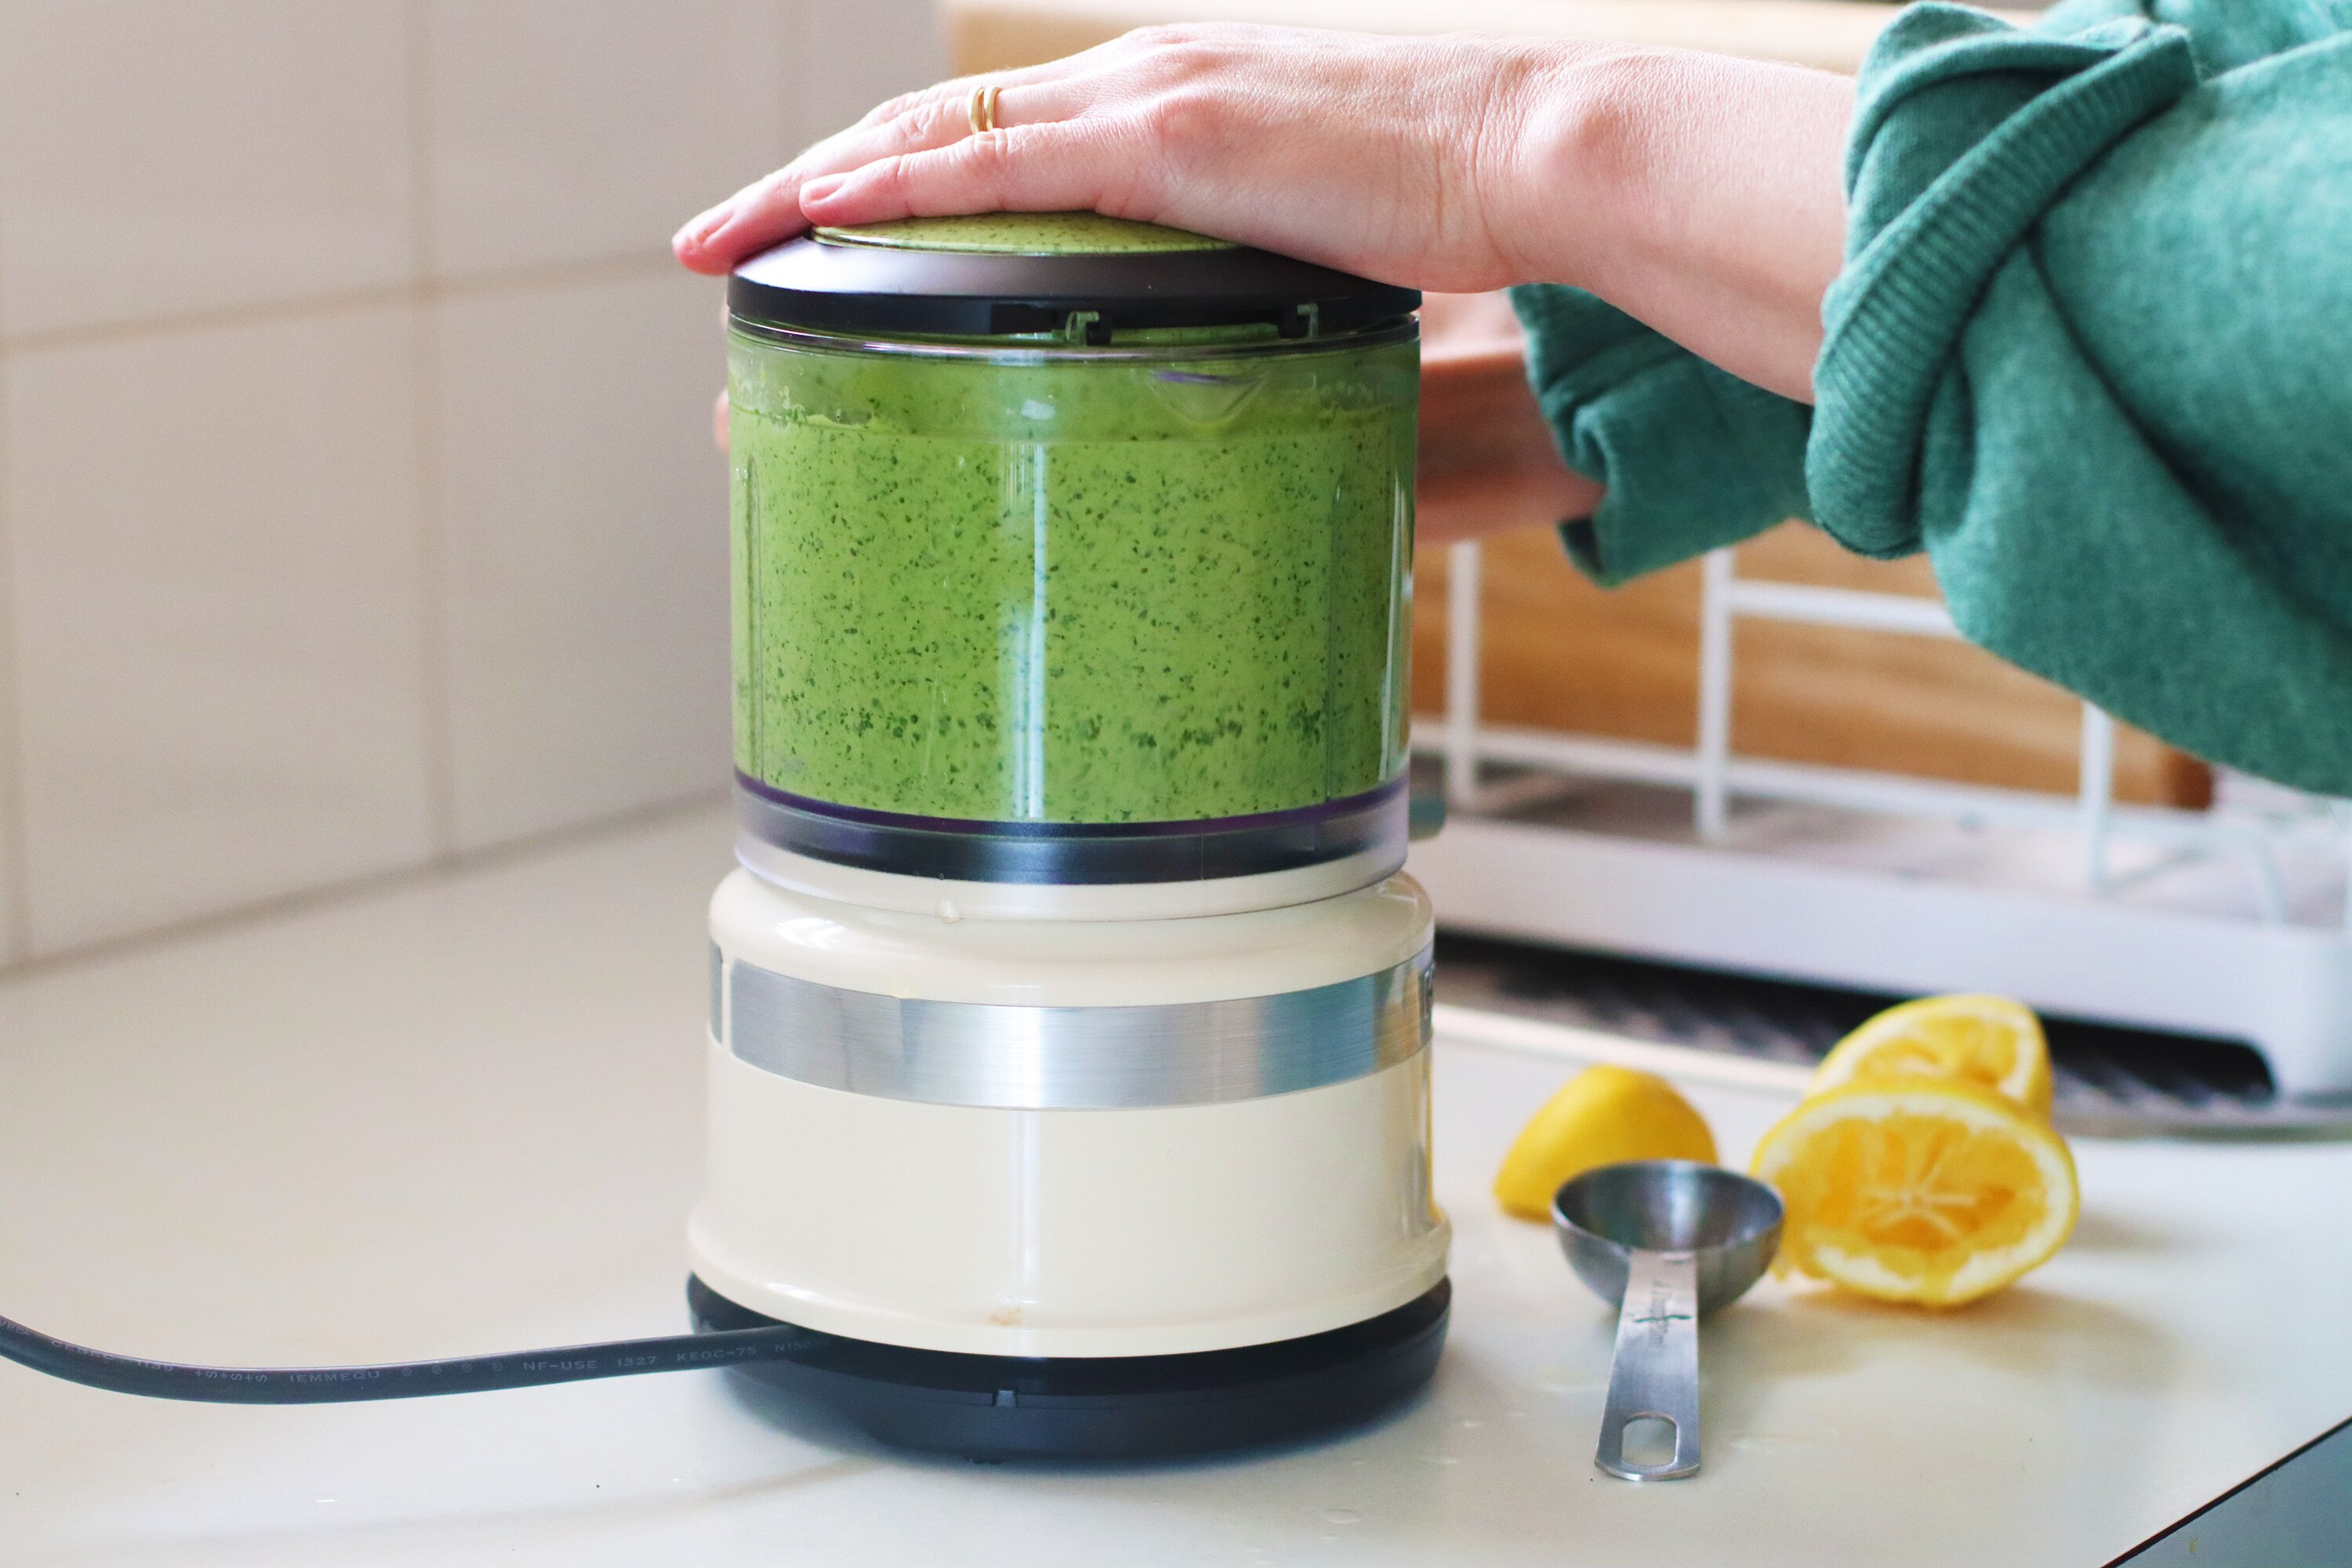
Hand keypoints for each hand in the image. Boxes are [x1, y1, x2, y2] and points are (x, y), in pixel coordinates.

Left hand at [676, 25, 1565, 295]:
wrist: (1533, 154)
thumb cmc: (1440, 209)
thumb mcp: (1307, 241)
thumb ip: (1233, 274)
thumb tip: (1206, 349)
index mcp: (1161, 107)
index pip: (987, 137)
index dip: (886, 178)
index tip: (810, 227)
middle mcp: (1132, 81)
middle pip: (927, 125)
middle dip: (807, 183)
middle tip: (715, 239)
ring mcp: (1145, 100)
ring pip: (934, 132)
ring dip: (816, 184)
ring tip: (723, 238)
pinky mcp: (1172, 138)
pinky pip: (999, 161)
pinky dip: (902, 183)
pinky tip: (826, 210)